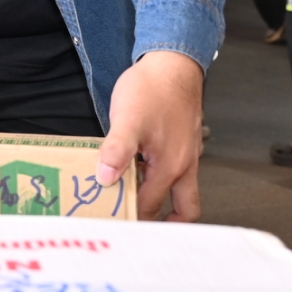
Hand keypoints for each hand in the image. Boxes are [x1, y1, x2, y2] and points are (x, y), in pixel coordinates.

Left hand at [97, 50, 204, 221]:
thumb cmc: (154, 89)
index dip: (132, 219)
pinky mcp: (181, 143)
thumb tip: (105, 179)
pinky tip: (136, 170)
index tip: (114, 227)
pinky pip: (173, 171)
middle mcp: (183, 166)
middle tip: (133, 226)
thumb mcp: (128, 120)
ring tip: (130, 201)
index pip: (150, 207)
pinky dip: (157, 178)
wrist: (173, 64)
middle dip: (160, 222)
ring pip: (178, 190)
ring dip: (158, 199)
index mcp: (170, 167)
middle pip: (182, 209)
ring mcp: (186, 154)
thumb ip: (117, 151)